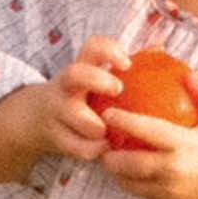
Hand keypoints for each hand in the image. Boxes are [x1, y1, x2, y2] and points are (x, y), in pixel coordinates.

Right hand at [36, 36, 127, 162]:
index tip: (127, 63)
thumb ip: (123, 67)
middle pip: (75, 74)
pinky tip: (107, 150)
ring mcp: (58, 111)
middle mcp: (67, 86)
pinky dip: (92, 149)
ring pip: (73, 113)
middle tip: (118, 89)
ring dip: (94, 124)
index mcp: (82, 68)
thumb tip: (160, 49)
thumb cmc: (82, 96)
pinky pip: (74, 145)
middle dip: (97, 80)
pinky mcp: (55, 136)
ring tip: (109, 132)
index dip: (108, 50)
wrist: (36, 119)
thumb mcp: (95, 77)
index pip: (91, 48)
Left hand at [100, 68, 197, 198]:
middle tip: (101, 140)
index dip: (125, 122)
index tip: (108, 113)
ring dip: (116, 171)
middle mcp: (173, 171)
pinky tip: (126, 171)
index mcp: (184, 146)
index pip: (148, 131)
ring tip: (109, 156)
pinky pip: (140, 192)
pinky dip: (131, 182)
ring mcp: (168, 192)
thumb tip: (186, 73)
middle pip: (129, 164)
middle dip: (109, 154)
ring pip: (129, 182)